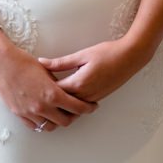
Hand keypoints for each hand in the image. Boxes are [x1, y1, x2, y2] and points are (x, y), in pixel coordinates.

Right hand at [0, 32, 96, 132]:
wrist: (3, 64)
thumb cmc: (25, 63)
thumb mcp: (47, 71)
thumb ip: (59, 84)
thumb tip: (67, 89)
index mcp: (53, 94)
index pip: (77, 107)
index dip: (87, 108)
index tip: (91, 106)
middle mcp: (42, 106)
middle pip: (66, 121)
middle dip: (74, 116)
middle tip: (77, 110)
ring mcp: (30, 112)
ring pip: (50, 126)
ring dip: (58, 121)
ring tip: (61, 113)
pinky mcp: (19, 114)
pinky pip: (35, 126)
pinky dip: (43, 122)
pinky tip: (46, 115)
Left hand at [37, 37, 153, 103]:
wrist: (131, 57)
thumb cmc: (108, 52)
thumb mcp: (82, 55)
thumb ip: (61, 62)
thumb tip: (42, 63)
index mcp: (79, 83)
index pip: (54, 93)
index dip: (42, 91)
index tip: (31, 87)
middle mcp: (85, 94)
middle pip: (62, 105)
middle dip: (49, 103)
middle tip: (35, 100)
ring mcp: (93, 98)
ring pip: (72, 109)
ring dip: (60, 107)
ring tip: (47, 103)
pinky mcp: (99, 97)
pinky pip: (81, 106)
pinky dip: (72, 105)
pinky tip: (66, 99)